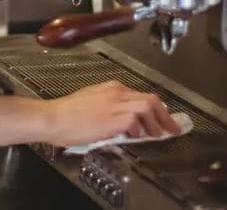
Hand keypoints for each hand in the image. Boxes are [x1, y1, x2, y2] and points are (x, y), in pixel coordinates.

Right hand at [43, 81, 180, 146]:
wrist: (53, 117)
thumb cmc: (65, 115)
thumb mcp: (90, 105)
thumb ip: (108, 110)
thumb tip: (122, 123)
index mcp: (110, 88)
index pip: (140, 96)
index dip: (155, 109)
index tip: (161, 118)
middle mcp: (116, 92)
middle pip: (150, 99)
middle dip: (165, 115)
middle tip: (172, 127)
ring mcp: (116, 104)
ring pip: (148, 106)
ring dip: (157, 122)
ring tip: (160, 134)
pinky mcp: (114, 117)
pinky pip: (136, 121)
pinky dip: (139, 130)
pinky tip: (136, 137)